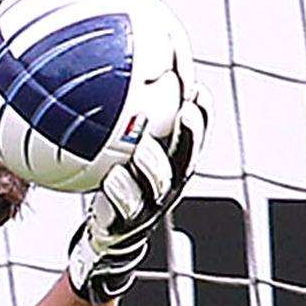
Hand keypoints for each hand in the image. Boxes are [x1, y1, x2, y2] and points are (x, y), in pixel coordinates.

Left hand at [66, 85, 208, 305]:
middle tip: (187, 110)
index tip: (196, 85)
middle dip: (191, 134)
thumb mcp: (118, 148)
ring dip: (155, 166)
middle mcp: (166, 184)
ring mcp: (148, 207)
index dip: (201, 110)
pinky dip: (121, 193)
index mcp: (171, 162)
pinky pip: (124, 210)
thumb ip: (124, 115)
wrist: (105, 236)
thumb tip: (118, 70)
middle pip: (186, 158)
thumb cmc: (113, 182)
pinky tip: (113, 176)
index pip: (193, 132)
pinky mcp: (124, 226)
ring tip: (146, 148)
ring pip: (159, 186)